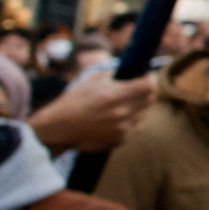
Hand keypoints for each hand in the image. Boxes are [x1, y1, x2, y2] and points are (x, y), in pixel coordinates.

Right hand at [28, 70, 151, 155]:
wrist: (59, 128)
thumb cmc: (75, 101)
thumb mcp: (93, 81)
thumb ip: (117, 75)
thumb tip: (136, 70)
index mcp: (114, 95)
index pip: (148, 85)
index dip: (149, 79)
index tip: (145, 76)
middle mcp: (121, 113)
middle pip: (149, 99)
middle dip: (146, 91)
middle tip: (137, 88)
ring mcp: (122, 128)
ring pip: (143, 113)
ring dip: (137, 107)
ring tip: (120, 104)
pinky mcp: (120, 140)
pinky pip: (135, 126)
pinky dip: (130, 121)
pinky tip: (115, 118)